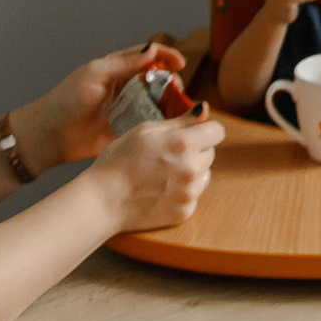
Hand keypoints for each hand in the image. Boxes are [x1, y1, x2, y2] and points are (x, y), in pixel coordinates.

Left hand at [24, 41, 192, 170]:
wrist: (51, 135)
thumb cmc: (67, 100)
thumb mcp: (95, 74)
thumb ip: (125, 63)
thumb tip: (153, 49)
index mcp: (116, 69)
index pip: (147, 56)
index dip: (166, 56)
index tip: (180, 63)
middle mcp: (124, 87)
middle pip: (157, 79)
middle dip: (171, 81)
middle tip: (176, 88)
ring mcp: (127, 109)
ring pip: (157, 102)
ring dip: (170, 102)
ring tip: (178, 106)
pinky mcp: (127, 130)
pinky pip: (149, 124)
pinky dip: (162, 123)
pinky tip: (171, 124)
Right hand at [93, 109, 219, 232]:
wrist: (102, 200)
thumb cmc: (118, 161)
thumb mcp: (145, 130)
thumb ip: (180, 120)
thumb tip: (203, 109)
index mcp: (183, 143)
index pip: (217, 131)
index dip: (204, 129)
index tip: (192, 133)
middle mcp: (191, 168)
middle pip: (211, 152)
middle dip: (196, 150)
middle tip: (169, 154)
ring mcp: (189, 193)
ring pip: (204, 174)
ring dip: (192, 171)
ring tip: (164, 173)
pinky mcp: (184, 211)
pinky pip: (194, 195)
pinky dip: (183, 191)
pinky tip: (161, 190)